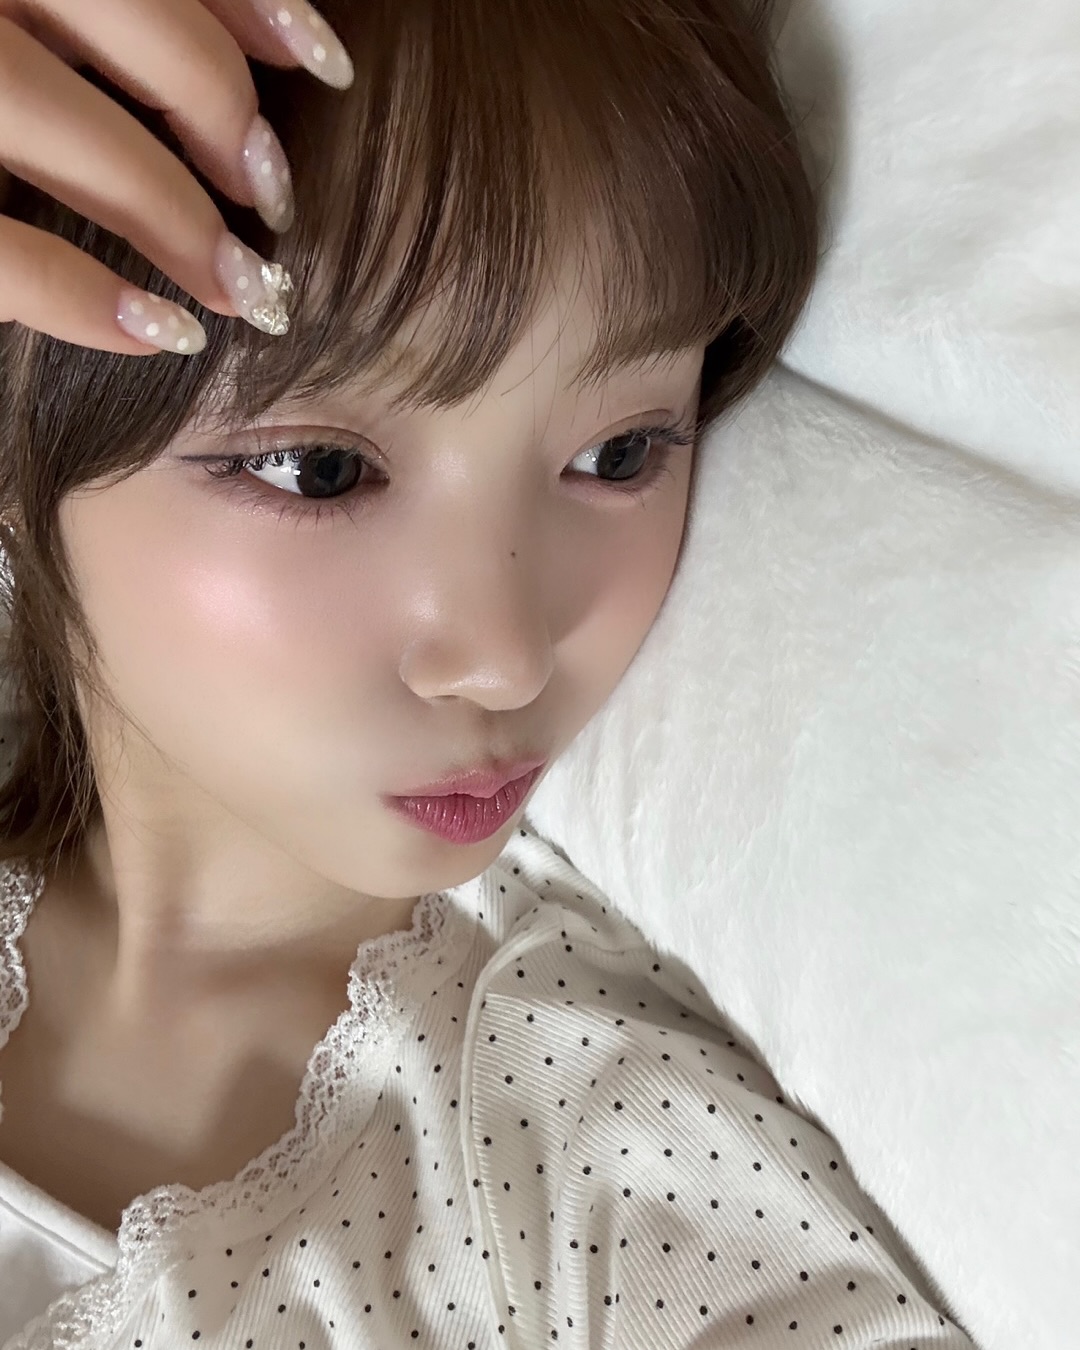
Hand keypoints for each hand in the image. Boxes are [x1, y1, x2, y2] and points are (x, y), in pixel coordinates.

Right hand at [0, 0, 352, 354]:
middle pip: (110, 9)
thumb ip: (117, 27)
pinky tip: (167, 334)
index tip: (329, 65)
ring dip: (171, 212)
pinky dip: (87, 300)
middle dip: (215, 100)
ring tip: (243, 288)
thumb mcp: (28, 30)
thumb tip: (284, 42)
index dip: (248, 0)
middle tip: (276, 194)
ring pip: (54, 122)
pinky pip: (7, 256)